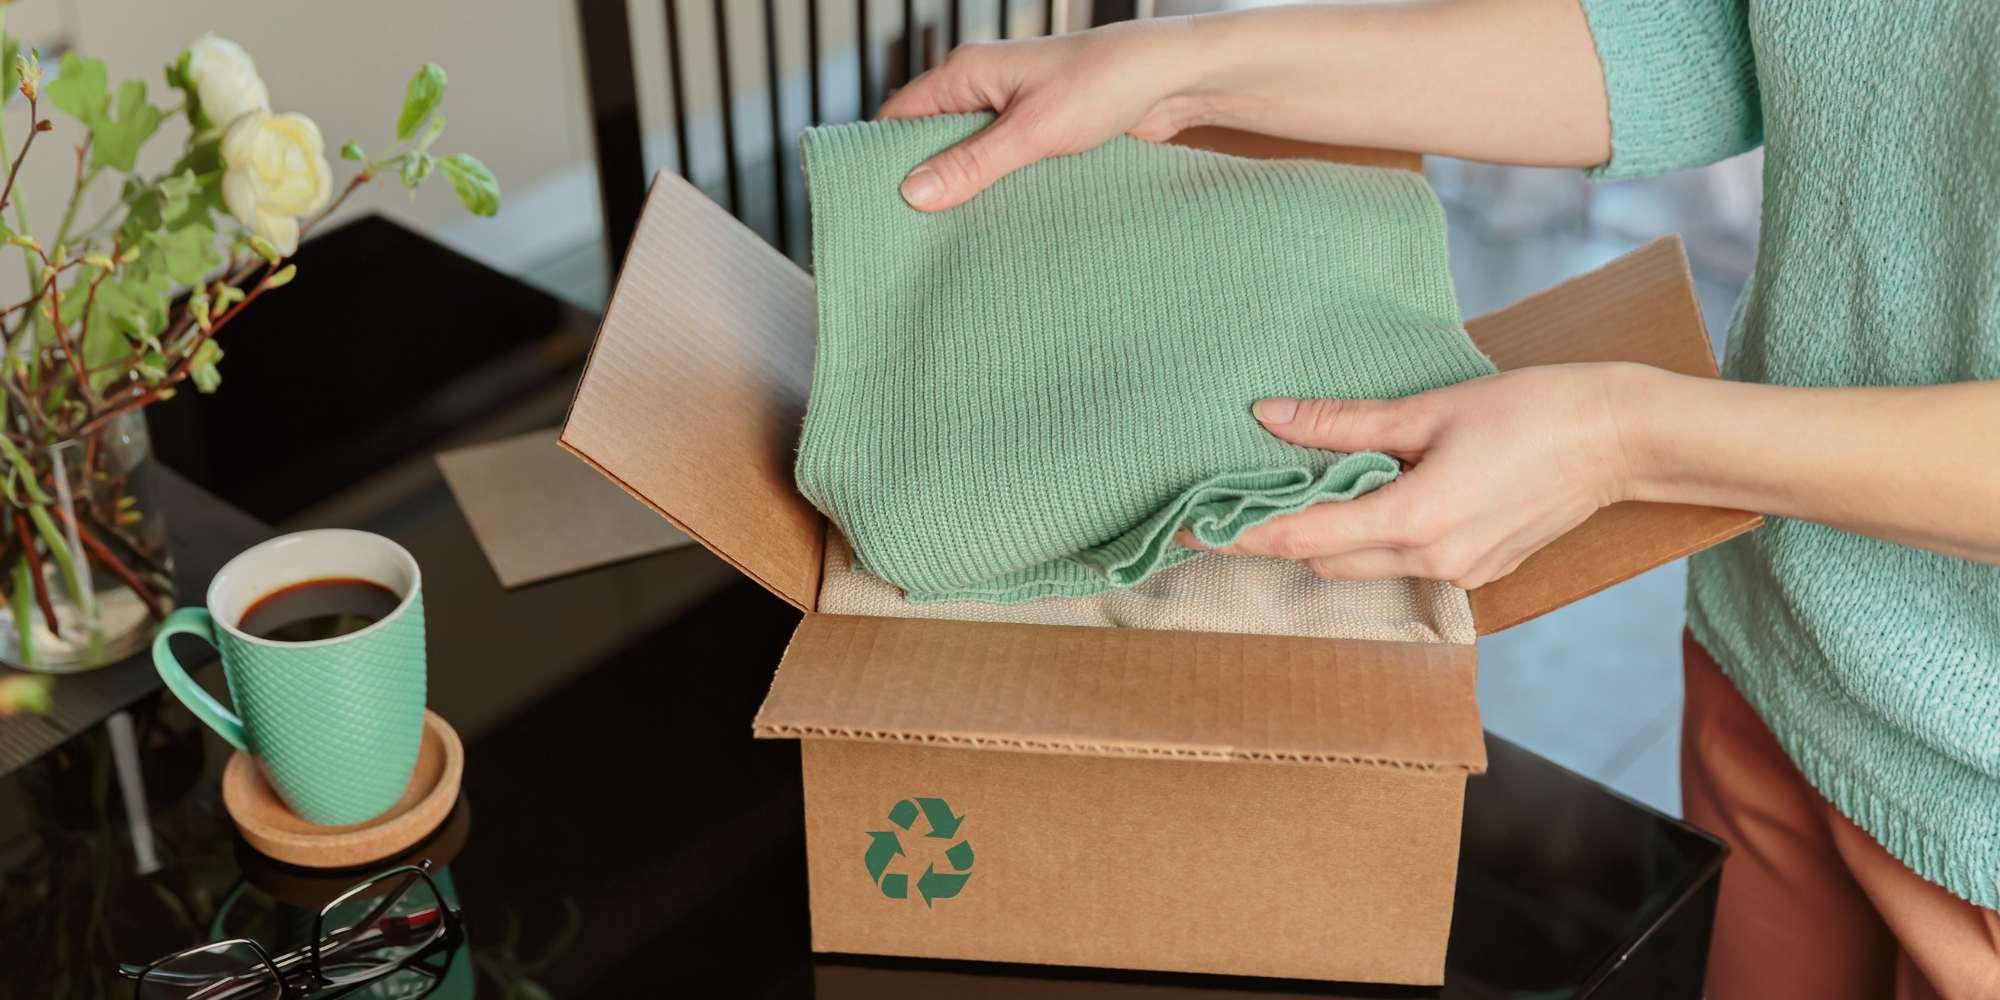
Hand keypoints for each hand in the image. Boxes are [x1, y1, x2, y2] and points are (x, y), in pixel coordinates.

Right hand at [877, 17, 1219, 210]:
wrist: (1173, 79)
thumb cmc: (1107, 84)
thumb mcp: (1032, 130)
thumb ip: (973, 163)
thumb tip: (913, 194)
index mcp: (968, 71)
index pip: (900, 114)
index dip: (882, 158)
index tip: (874, 204)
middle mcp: (984, 86)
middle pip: (929, 139)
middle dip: (923, 181)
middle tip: (910, 234)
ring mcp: (1011, 109)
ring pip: (967, 155)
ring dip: (964, 189)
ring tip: (950, 236)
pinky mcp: (1039, 131)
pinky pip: (1001, 164)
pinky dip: (995, 189)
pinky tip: (995, 221)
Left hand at [1184, 364, 1637, 588]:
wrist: (1620, 438)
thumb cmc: (1534, 411)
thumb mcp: (1429, 408)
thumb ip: (1344, 423)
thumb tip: (1270, 417)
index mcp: (1415, 519)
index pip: (1303, 539)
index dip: (1245, 534)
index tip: (1196, 529)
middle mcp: (1433, 560)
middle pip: (1326, 562)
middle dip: (1282, 537)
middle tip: (1243, 500)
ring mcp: (1461, 573)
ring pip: (1365, 567)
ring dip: (1331, 538)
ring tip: (1306, 492)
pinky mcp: (1481, 572)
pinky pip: (1406, 564)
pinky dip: (1376, 540)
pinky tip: (1375, 497)